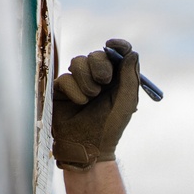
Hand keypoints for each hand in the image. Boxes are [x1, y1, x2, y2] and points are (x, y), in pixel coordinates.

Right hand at [52, 38, 139, 169]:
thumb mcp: (126, 103)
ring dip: (86, 80)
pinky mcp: (62, 89)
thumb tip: (131, 53)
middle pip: (97, 54)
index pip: (118, 53)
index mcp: (117, 79)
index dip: (117, 45)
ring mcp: (79, 81)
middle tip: (103, 81)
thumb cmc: (110, 128)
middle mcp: (97, 77)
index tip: (112, 45)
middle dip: (100, 65)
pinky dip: (74, 90)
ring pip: (78, 62)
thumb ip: (130, 78)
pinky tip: (79, 104)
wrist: (87, 147)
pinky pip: (66, 78)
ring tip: (90, 99)